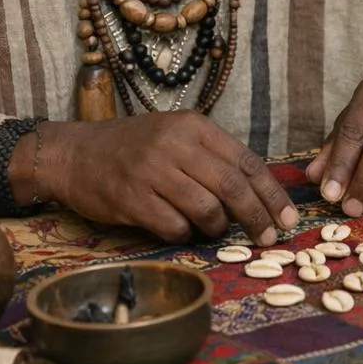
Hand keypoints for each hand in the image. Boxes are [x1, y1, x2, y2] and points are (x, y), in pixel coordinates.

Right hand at [42, 112, 297, 246]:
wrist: (73, 153)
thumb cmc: (132, 147)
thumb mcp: (175, 136)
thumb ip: (213, 158)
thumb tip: (258, 194)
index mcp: (193, 126)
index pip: (246, 161)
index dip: (271, 192)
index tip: (289, 216)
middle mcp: (174, 145)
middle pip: (232, 186)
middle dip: (257, 216)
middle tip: (269, 237)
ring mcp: (151, 172)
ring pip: (206, 209)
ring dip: (217, 227)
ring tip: (214, 229)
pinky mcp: (131, 199)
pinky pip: (174, 226)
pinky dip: (184, 234)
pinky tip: (179, 228)